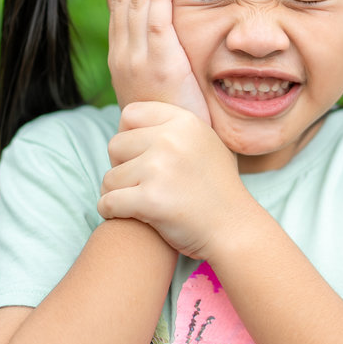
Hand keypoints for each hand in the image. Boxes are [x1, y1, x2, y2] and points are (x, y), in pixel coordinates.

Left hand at [98, 101, 251, 260]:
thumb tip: (130, 117)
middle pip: (115, 145)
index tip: (140, 156)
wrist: (234, 229)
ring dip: (116, 192)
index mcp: (184, 121)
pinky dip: (110, 211)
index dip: (129, 136)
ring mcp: (159, 169)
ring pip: (110, 177)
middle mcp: (171, 139)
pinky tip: (125, 215)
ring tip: (137, 202)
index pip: (130, 114)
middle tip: (140, 184)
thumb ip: (175, 128)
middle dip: (121, 167)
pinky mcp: (150, 199)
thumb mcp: (206, 143)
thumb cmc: (216, 189)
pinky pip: (108, 202)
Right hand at [107, 0, 209, 129]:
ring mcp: (138, 61)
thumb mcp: (162, 85)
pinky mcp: (160, 69)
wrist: (166, 161)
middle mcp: (125, 54)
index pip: (120, 4)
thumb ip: (159, 57)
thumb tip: (161, 33)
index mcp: (124, 55)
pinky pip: (158, 26)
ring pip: (137, 3)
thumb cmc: (171, 125)